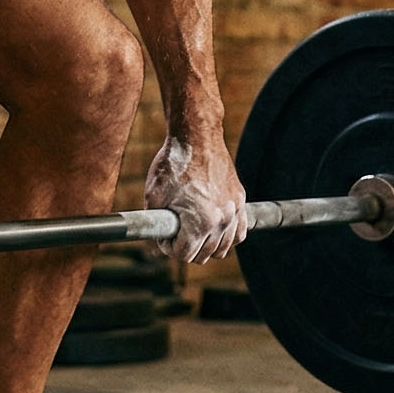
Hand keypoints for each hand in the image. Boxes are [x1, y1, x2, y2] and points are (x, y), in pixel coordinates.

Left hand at [143, 131, 245, 262]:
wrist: (196, 137)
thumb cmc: (172, 165)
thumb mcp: (154, 196)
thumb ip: (157, 225)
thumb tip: (158, 244)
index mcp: (200, 222)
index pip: (184, 255)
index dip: (169, 248)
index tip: (164, 236)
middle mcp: (221, 220)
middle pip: (204, 255)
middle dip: (186, 247)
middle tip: (174, 232)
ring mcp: (234, 210)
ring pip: (223, 248)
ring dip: (206, 245)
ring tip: (191, 231)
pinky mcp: (240, 200)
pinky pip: (239, 232)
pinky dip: (227, 237)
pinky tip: (214, 230)